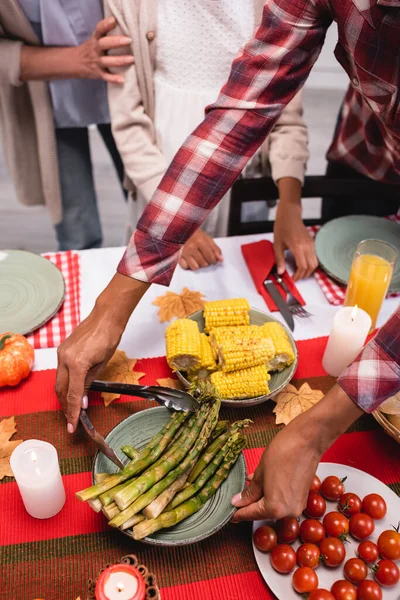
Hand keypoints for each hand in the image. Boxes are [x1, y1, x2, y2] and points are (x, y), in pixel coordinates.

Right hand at [56, 274, 148, 432]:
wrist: (105, 317)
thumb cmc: (109, 338)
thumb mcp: (102, 364)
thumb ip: (89, 383)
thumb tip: (82, 400)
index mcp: (77, 364)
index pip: (73, 394)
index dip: (73, 412)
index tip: (73, 425)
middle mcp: (65, 359)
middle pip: (61, 389)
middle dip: (66, 406)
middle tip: (72, 419)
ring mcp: (61, 353)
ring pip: (58, 381)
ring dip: (64, 395)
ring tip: (72, 407)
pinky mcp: (62, 350)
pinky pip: (60, 371)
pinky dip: (65, 382)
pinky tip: (71, 389)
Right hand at [77, 16, 133, 82]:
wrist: (75, 62)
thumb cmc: (91, 49)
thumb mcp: (95, 39)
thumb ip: (106, 33)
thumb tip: (122, 24)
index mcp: (95, 39)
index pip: (99, 29)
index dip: (105, 24)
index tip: (114, 20)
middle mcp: (95, 49)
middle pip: (103, 44)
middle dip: (116, 42)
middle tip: (129, 40)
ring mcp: (96, 62)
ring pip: (107, 61)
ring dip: (119, 60)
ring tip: (132, 59)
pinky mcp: (98, 73)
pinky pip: (106, 77)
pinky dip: (113, 79)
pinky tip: (122, 80)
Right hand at [179, 230, 222, 269]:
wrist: (181, 230)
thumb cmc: (195, 234)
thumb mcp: (207, 238)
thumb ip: (215, 249)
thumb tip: (220, 259)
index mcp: (200, 241)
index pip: (211, 257)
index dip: (214, 260)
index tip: (213, 259)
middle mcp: (191, 247)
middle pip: (204, 264)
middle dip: (206, 262)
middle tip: (204, 257)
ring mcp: (184, 253)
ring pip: (195, 267)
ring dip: (198, 264)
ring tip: (197, 259)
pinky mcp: (178, 257)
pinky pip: (186, 267)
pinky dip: (189, 265)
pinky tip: (190, 260)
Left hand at [231, 417, 321, 521]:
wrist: (307, 442)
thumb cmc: (283, 453)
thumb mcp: (260, 473)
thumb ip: (249, 491)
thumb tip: (239, 501)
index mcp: (274, 509)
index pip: (251, 514)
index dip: (238, 513)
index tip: (231, 514)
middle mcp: (288, 512)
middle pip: (263, 511)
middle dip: (250, 503)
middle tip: (238, 496)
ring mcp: (297, 505)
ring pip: (273, 505)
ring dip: (261, 496)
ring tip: (250, 484)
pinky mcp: (302, 497)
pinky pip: (282, 500)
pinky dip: (272, 493)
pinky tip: (264, 482)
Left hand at [274, 204, 317, 280]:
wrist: (290, 214)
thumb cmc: (283, 226)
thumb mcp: (277, 244)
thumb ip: (279, 259)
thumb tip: (280, 272)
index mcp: (298, 246)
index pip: (302, 266)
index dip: (298, 275)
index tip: (293, 279)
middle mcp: (307, 246)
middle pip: (311, 267)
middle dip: (304, 275)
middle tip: (296, 278)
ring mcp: (311, 244)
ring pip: (315, 262)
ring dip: (308, 270)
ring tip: (299, 273)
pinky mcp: (312, 242)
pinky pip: (315, 257)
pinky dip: (310, 263)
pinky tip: (302, 264)